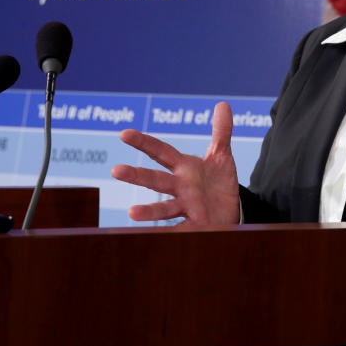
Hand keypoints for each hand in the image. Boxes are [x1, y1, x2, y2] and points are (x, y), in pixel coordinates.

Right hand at [111, 101, 240, 225]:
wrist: (230, 209)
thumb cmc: (218, 181)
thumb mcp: (222, 156)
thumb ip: (221, 132)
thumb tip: (223, 105)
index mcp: (184, 167)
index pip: (161, 152)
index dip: (144, 142)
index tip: (124, 134)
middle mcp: (180, 187)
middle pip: (156, 180)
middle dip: (137, 175)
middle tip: (115, 170)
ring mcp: (185, 207)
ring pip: (164, 209)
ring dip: (148, 212)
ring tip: (132, 213)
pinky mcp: (196, 225)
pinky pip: (182, 231)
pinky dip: (170, 236)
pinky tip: (157, 240)